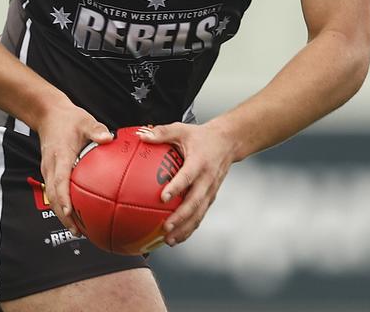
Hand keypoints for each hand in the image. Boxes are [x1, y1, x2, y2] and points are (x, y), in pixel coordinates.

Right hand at [35, 104, 112, 235]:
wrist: (48, 115)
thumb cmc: (68, 119)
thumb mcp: (85, 120)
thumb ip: (96, 130)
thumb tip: (108, 138)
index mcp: (60, 155)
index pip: (60, 180)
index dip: (64, 198)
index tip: (70, 212)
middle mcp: (51, 166)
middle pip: (53, 196)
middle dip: (63, 216)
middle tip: (78, 231)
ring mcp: (49, 170)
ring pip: (52, 196)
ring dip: (62, 214)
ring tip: (77, 230)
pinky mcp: (50, 172)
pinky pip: (55, 191)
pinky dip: (62, 205)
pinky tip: (76, 214)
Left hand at [137, 121, 236, 245]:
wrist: (228, 142)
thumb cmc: (201, 136)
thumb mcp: (182, 129)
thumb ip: (162, 133)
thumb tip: (141, 136)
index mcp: (200, 162)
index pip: (188, 177)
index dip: (177, 188)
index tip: (163, 198)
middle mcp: (207, 179)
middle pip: (195, 202)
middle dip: (181, 218)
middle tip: (165, 228)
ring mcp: (210, 190)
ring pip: (199, 214)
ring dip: (185, 229)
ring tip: (169, 240)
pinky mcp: (211, 197)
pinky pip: (200, 215)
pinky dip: (189, 228)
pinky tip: (176, 237)